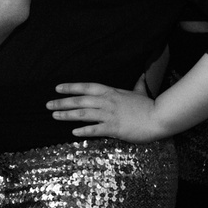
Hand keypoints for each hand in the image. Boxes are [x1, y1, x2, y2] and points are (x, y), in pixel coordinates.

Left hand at [48, 83, 170, 141]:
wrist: (160, 117)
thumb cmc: (150, 106)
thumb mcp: (140, 92)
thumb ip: (137, 85)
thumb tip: (141, 76)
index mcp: (111, 92)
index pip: (86, 87)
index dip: (71, 87)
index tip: (57, 88)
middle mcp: (107, 102)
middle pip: (80, 100)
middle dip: (62, 102)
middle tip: (48, 105)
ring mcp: (110, 114)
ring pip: (83, 113)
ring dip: (67, 115)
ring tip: (55, 116)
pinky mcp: (114, 128)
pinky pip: (95, 129)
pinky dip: (83, 130)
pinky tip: (73, 132)